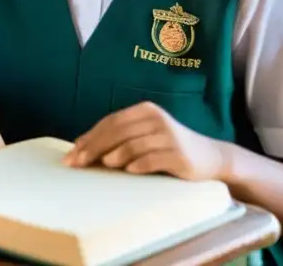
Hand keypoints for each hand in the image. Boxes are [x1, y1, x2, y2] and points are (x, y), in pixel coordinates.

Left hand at [64, 101, 227, 180]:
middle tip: (77, 163)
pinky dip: (139, 165)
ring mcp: (169, 136)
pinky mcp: (179, 155)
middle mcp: (156, 119)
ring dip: (115, 155)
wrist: (210, 158)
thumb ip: (119, 139)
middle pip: (118, 131)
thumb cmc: (169, 148)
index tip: (72, 154)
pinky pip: (154, 159)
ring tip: (103, 164)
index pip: (111, 122)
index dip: (90, 137)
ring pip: (134, 144)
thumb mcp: (145, 137)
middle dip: (94, 147)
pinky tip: (129, 171)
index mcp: (145, 111)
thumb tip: (81, 148)